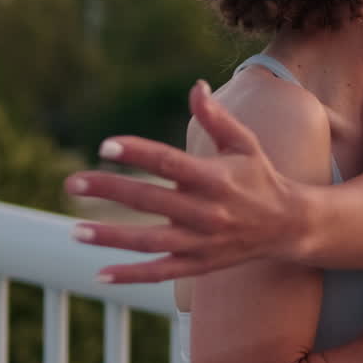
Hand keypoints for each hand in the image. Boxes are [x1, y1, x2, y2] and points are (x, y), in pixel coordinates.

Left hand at [68, 80, 300, 283]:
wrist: (289, 225)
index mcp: (215, 177)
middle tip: (72, 183)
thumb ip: (216, 118)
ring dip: (110, 237)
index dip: (137, 153)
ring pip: (150, 241)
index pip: (169, 163)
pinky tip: (100, 274)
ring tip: (75, 230)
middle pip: (150, 200)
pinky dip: (131, 276)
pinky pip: (161, 272)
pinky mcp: (200, 264)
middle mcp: (208, 211)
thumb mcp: (245, 143)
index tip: (106, 146)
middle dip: (110, 191)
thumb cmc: (261, 177)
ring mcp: (202, 241)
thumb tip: (196, 86)